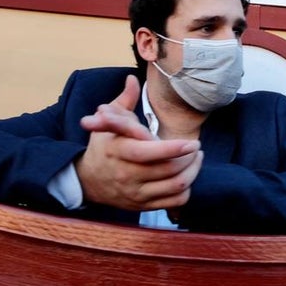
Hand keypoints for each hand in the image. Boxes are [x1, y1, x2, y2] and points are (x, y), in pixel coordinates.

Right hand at [76, 75, 202, 211]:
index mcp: (118, 151)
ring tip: (196, 159)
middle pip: (168, 170)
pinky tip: (187, 177)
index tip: (192, 142)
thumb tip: (132, 79)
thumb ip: (124, 100)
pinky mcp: (142, 206)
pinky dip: (186, 190)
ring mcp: (135, 193)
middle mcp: (126, 175)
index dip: (173, 148)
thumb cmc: (104, 147)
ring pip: (175, 186)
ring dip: (192, 172)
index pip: (148, 152)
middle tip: (197, 147)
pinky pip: (174, 202)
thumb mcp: (108, 122)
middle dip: (189, 158)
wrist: (88, 181)